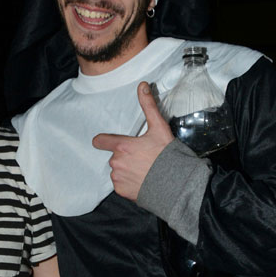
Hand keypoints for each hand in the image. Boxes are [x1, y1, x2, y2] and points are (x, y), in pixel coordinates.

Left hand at [92, 81, 172, 202]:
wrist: (175, 185)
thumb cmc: (167, 155)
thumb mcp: (159, 128)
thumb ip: (148, 107)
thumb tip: (142, 85)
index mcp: (122, 147)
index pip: (101, 141)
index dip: (102, 141)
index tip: (106, 142)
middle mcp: (116, 163)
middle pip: (115, 156)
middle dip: (125, 156)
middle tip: (143, 158)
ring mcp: (118, 178)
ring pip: (118, 170)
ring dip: (126, 169)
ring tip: (144, 170)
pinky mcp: (121, 191)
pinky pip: (121, 184)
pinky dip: (129, 183)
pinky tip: (142, 180)